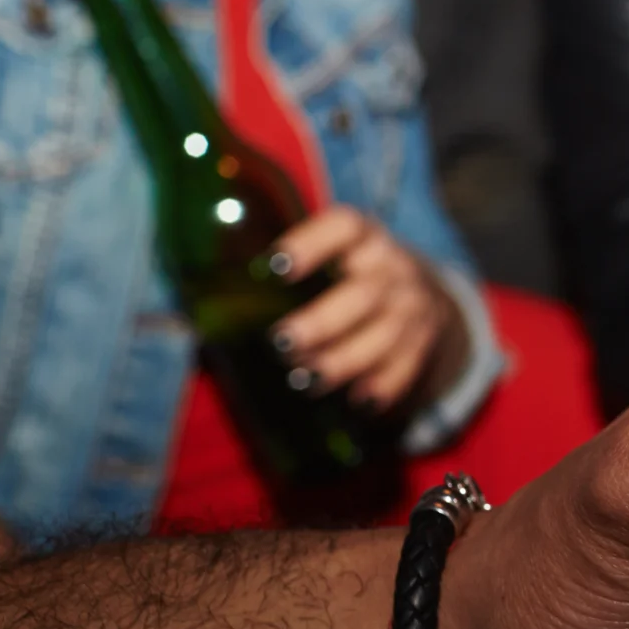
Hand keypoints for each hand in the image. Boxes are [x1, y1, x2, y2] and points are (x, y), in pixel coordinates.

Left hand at [270, 204, 468, 411]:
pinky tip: (355, 401)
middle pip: (364, 293)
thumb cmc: (353, 275)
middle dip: (322, 322)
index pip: (345, 227)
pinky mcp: (422, 343)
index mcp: (365, 237)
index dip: (311, 243)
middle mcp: (393, 268)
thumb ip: (284, 269)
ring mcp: (412, 307)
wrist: (423, 295)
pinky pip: (406, 367)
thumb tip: (206, 297)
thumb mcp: (334, 256)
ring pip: (383, 336)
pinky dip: (381, 386)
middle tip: (281, 343)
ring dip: (342, 361)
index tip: (275, 266)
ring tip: (304, 380)